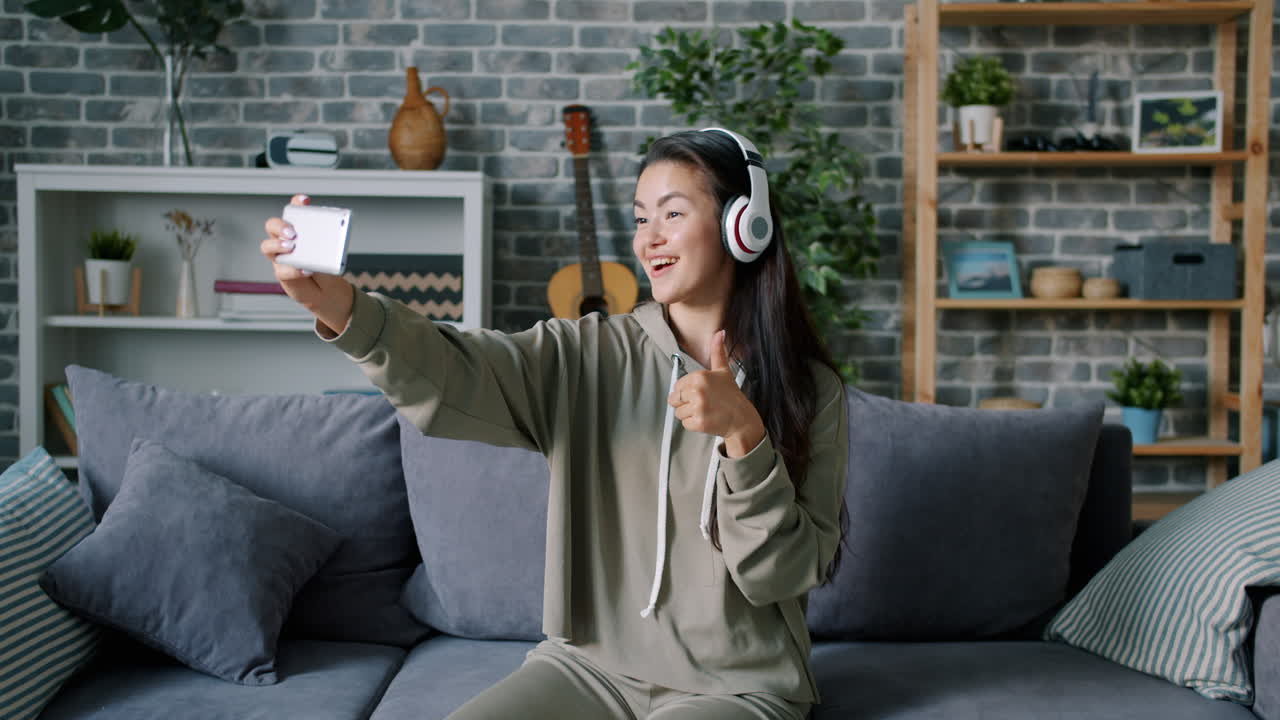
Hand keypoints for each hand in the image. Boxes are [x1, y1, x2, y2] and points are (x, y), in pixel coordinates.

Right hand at [261, 194, 353, 334]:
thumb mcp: (330, 254)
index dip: (296, 203)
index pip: (293, 210)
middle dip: (280, 225)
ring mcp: (280, 256)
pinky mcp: (282, 273)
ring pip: (267, 246)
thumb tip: (325, 244)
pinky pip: (283, 270)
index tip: (305, 200)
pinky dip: (294, 270)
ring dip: (278, 245)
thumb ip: (326, 246)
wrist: (325, 290)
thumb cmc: (325, 266)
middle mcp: (284, 239)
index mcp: (298, 229)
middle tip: (293, 232)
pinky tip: (306, 270)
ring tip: (292, 247)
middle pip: (272, 225)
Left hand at [668, 330, 766, 457]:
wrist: (742, 419)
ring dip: (689, 415)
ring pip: (678, 413)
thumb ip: (717, 351)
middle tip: (702, 403)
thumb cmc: (731, 396)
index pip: (676, 386)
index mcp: (699, 377)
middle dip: (686, 403)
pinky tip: (706, 419)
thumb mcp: (723, 371)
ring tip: (705, 411)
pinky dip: (693, 425)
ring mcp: (698, 407)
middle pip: (674, 400)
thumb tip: (719, 333)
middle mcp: (697, 391)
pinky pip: (685, 424)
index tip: (699, 393)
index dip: (685, 391)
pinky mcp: (699, 422)